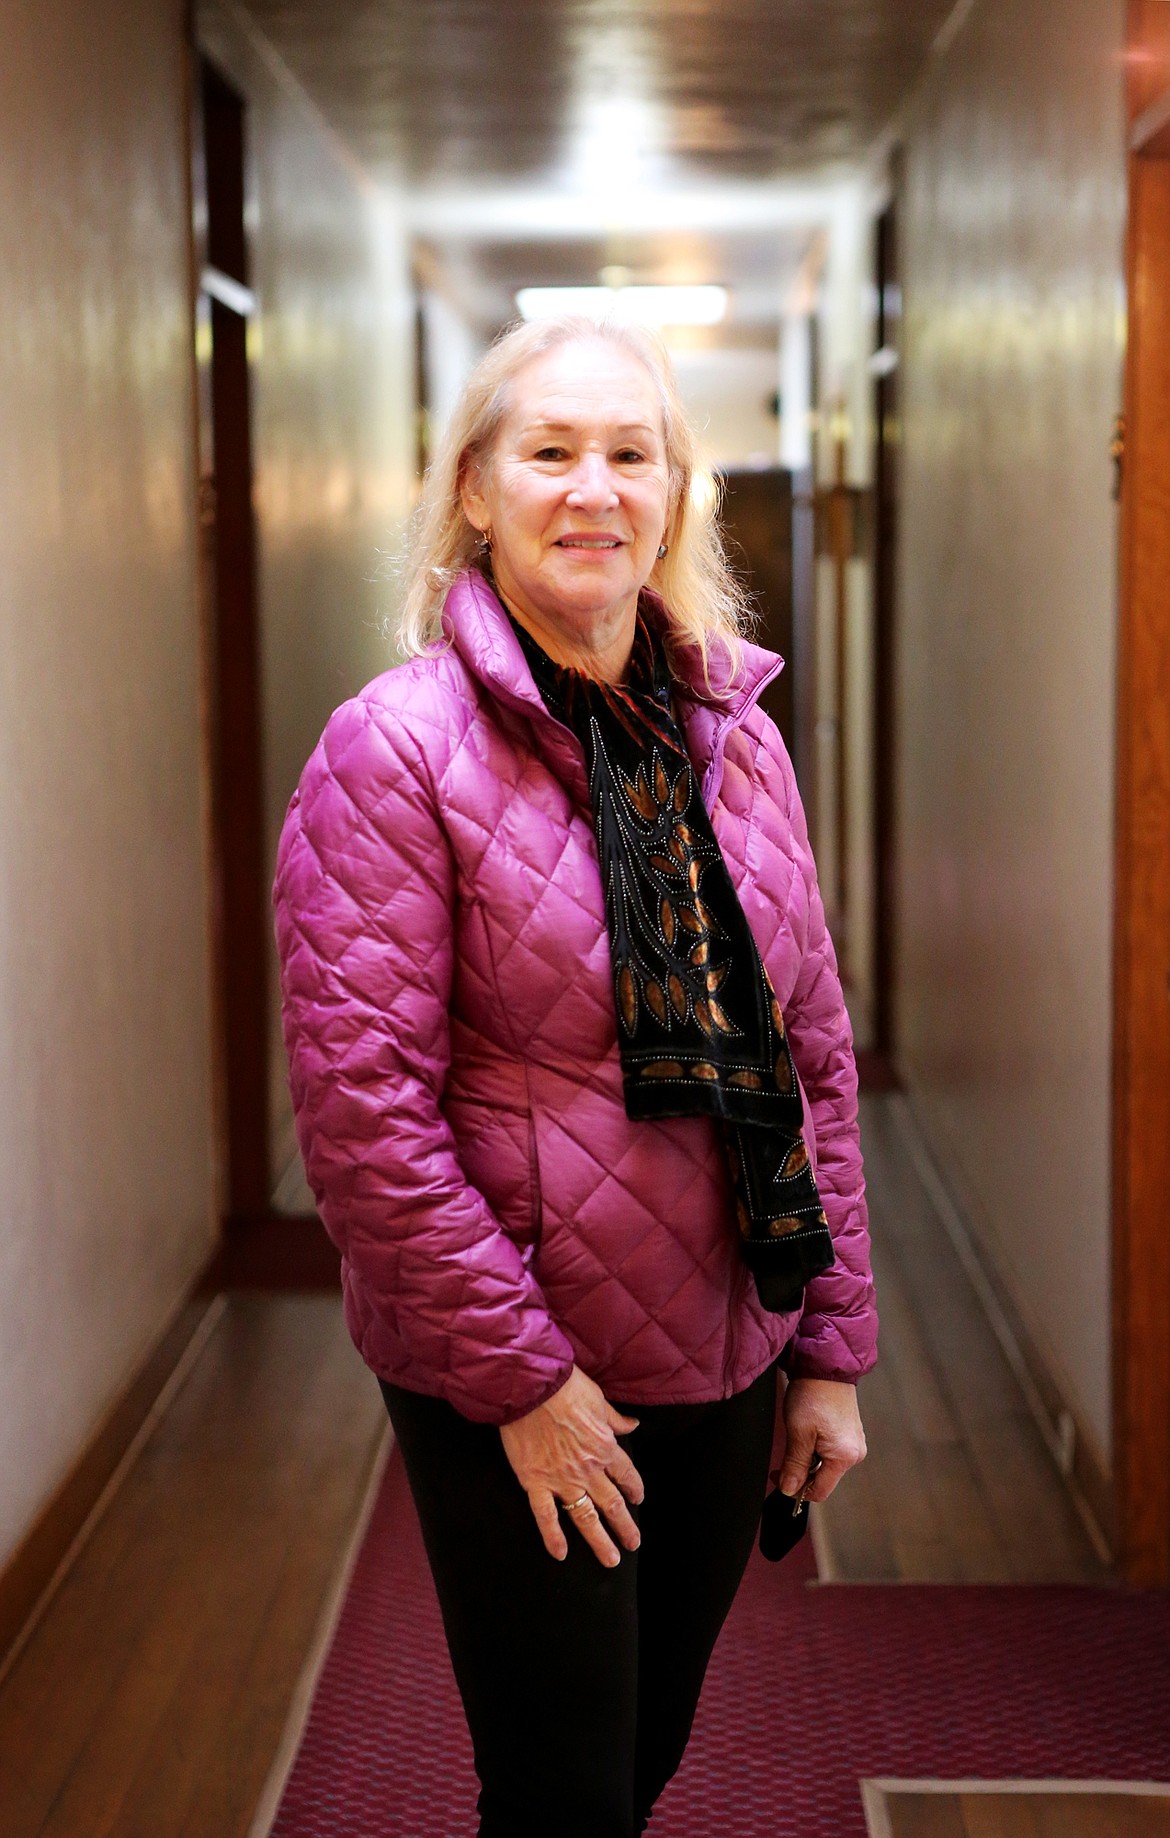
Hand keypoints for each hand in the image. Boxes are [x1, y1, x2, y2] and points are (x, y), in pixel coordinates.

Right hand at [500, 1365, 644, 1566]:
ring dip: (600, 1540)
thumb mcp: (599, 1399)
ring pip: (586, 1517)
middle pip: (612, 1504)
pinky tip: (560, 1555)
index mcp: (605, 1448)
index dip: (634, 1488)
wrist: (532, 1389)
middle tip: (633, 1544)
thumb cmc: (566, 1388)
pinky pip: (546, 1516)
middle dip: (625, 1526)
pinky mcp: (536, 1483)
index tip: (639, 1499)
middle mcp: (588, 1470)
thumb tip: (633, 1426)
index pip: (626, 1475)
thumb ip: (616, 1419)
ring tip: (611, 1560)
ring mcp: (563, 1480)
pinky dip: (553, 1537)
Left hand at [775, 1376, 866, 1502]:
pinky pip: (831, 1450)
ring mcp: (854, 1442)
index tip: (779, 1478)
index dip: (797, 1489)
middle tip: (785, 1453)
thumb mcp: (798, 1433)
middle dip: (802, 1471)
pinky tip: (808, 1430)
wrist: (825, 1365)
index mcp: (845, 1457)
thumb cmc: (813, 1395)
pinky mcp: (850, 1432)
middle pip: (823, 1478)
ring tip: (798, 1435)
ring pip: (826, 1464)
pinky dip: (815, 1447)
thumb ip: (794, 1465)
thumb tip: (789, 1490)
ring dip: (808, 1457)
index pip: (820, 1491)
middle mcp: (855, 1453)